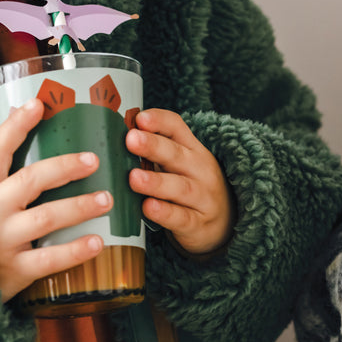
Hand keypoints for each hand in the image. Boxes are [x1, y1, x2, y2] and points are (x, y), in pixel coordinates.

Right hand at [0, 98, 112, 302]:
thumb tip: (19, 119)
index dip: (16, 126)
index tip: (38, 105)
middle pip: (31, 180)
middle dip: (65, 167)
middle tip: (94, 160)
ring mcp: (1, 241)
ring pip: (47, 217)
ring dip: (80, 206)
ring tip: (107, 199)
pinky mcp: (12, 270)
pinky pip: (49, 259)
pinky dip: (75, 250)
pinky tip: (98, 242)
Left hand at [126, 109, 232, 255]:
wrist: (226, 221)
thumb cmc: (191, 186)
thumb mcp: (181, 164)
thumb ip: (155, 151)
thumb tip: (116, 136)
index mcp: (192, 150)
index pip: (177, 128)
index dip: (159, 121)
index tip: (139, 118)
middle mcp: (200, 170)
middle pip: (177, 155)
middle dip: (153, 146)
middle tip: (131, 139)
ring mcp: (202, 198)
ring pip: (180, 188)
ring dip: (156, 182)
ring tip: (134, 178)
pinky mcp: (197, 224)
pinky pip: (181, 218)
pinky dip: (164, 213)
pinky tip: (148, 208)